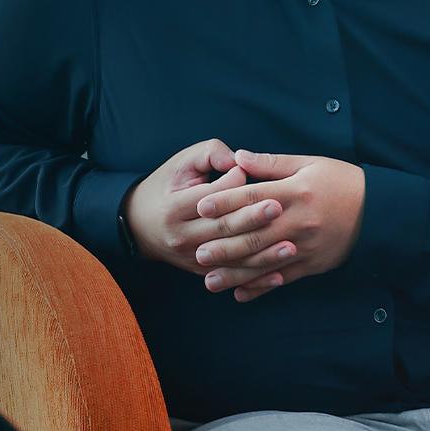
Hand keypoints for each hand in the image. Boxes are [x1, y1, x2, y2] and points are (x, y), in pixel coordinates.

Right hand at [122, 138, 284, 273]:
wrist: (139, 224)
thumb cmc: (167, 186)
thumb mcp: (180, 164)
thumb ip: (209, 153)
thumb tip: (240, 161)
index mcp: (175, 208)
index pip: (211, 198)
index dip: (234, 186)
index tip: (252, 173)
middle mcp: (182, 236)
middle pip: (223, 229)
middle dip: (253, 219)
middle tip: (279, 208)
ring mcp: (191, 258)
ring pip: (232, 257)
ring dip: (263, 255)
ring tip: (290, 246)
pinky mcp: (201, 272)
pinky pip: (232, 275)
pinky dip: (257, 277)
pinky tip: (280, 273)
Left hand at [192, 151, 366, 300]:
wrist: (381, 211)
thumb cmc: (341, 181)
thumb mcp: (309, 164)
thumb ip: (271, 163)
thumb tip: (237, 157)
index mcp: (294, 192)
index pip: (253, 197)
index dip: (225, 202)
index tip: (201, 208)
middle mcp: (298, 221)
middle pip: (254, 235)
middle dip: (224, 246)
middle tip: (197, 253)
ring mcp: (305, 246)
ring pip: (264, 262)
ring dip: (235, 273)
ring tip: (209, 280)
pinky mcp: (313, 264)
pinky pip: (283, 278)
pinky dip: (261, 287)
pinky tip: (240, 293)